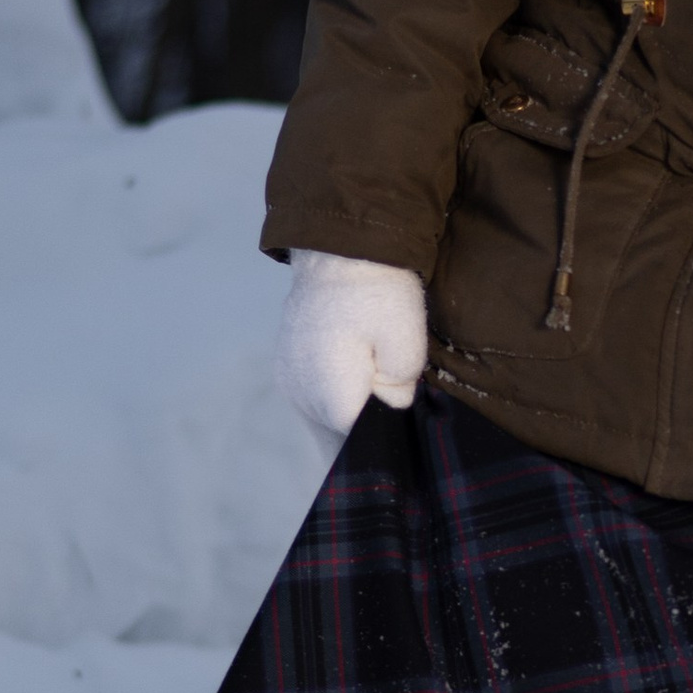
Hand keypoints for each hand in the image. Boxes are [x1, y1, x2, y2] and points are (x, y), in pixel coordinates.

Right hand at [276, 249, 427, 433]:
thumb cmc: (377, 294)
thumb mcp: (408, 343)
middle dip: (366, 430)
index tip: (404, 414)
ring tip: (372, 381)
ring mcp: (288, 382)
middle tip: (391, 401)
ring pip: (323, 422)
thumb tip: (389, 407)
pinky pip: (313, 400)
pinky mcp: (285, 367)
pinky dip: (333, 398)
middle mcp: (300, 397)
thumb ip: (401, 392)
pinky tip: (353, 377)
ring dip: (348, 414)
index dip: (387, 433)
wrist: (339, 248)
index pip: (361, 444)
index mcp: (330, 398)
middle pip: (337, 439)